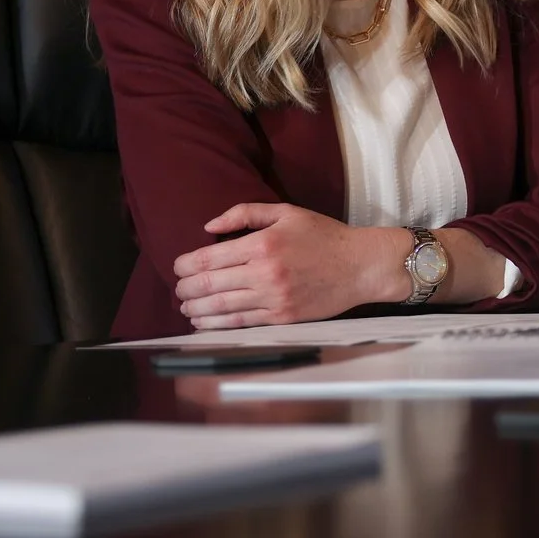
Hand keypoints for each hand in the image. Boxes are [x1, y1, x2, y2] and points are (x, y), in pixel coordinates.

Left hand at [172, 203, 402, 330]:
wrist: (361, 265)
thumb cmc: (325, 236)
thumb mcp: (287, 212)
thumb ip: (245, 213)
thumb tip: (208, 226)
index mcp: (263, 244)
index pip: (209, 258)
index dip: (185, 264)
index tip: (178, 266)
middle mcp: (264, 272)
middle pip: (208, 284)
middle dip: (185, 288)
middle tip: (179, 289)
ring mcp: (273, 297)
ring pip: (220, 307)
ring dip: (195, 309)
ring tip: (186, 307)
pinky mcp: (282, 317)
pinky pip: (240, 323)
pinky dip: (215, 324)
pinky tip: (203, 322)